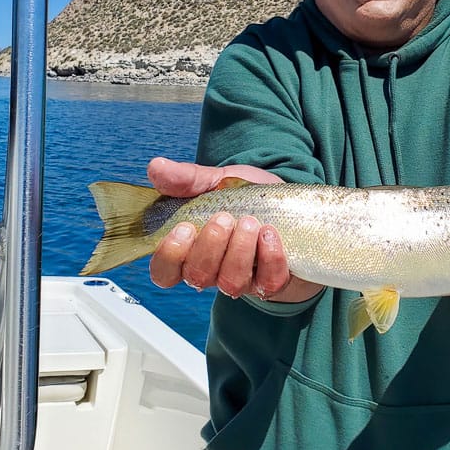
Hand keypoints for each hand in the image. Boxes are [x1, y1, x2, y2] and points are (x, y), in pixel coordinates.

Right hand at [145, 157, 323, 303]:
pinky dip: (270, 259)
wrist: (293, 203)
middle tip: (224, 218)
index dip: (169, 256)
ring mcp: (244, 280)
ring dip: (239, 252)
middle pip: (197, 276)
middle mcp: (214, 269)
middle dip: (210, 247)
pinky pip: (268, 283)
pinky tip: (271, 235)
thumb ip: (187, 178)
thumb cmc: (247, 197)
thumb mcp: (217, 181)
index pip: (164, 271)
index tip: (184, 228)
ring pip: (231, 283)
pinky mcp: (274, 282)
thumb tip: (156, 166)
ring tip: (251, 223)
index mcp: (192, 248)